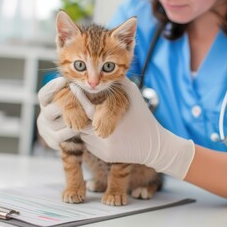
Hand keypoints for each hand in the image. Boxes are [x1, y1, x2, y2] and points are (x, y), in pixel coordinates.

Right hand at [37, 77, 77, 149]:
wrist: (63, 137)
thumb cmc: (68, 114)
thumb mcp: (65, 102)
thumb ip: (68, 92)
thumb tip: (75, 82)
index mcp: (44, 104)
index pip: (43, 95)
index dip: (51, 87)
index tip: (62, 80)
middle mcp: (43, 116)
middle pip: (52, 109)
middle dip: (67, 105)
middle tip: (80, 100)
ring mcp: (47, 129)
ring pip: (62, 122)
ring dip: (75, 118)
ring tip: (86, 115)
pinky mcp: (53, 140)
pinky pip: (67, 133)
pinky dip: (76, 129)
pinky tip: (83, 126)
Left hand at [70, 77, 195, 178]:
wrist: (154, 146)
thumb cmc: (143, 117)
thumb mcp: (134, 96)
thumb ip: (120, 82)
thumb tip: (108, 70)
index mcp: (108, 119)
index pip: (85, 106)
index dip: (78, 96)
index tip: (72, 86)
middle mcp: (102, 137)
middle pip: (81, 122)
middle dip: (82, 113)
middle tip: (84, 105)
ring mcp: (102, 149)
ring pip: (84, 135)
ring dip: (87, 127)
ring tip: (99, 120)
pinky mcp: (104, 157)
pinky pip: (91, 145)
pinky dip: (94, 138)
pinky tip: (105, 132)